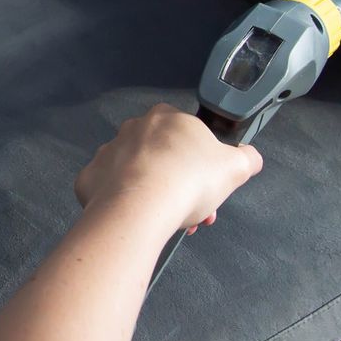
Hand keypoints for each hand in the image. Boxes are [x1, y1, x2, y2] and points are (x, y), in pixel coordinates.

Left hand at [74, 104, 262, 234]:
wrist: (140, 207)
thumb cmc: (189, 181)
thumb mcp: (235, 168)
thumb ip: (247, 158)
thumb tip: (250, 157)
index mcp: (168, 118)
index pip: (188, 138)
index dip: (201, 166)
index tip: (208, 190)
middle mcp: (134, 127)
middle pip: (162, 157)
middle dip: (179, 184)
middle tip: (192, 213)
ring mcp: (108, 151)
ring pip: (136, 174)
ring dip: (153, 195)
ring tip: (166, 223)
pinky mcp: (89, 176)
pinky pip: (108, 190)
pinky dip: (122, 204)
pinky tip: (135, 219)